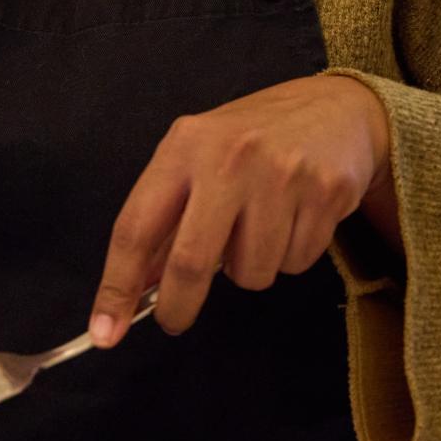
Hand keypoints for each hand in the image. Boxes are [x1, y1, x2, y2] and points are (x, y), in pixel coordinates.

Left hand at [91, 74, 394, 341]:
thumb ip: (167, 216)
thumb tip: (142, 285)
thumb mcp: (198, 157)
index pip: (137, 227)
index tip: (105, 331)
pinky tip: (292, 219)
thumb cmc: (252, 139)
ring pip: (250, 274)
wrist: (335, 108)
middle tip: (174, 320)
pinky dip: (288, 257)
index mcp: (186, 146)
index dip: (117, 286)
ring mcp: (281, 176)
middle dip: (177, 307)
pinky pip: (294, 265)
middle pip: (190, 263)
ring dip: (249, 269)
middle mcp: (230, 158)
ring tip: (259, 229)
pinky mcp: (325, 194)